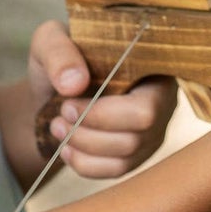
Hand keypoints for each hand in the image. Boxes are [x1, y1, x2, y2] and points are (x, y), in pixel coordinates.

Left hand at [26, 20, 179, 179]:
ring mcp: (153, 128)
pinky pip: (119, 170)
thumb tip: (75, 83)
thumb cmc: (59, 60)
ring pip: (128, 153)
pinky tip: (66, 149)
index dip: (107, 111)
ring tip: (57, 127)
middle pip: (142, 130)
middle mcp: (162, 98)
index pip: (148, 101)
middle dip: (93, 129)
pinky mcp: (139, 152)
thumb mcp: (48, 41)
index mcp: (151, 64)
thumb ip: (59, 53)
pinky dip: (86, 164)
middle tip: (61, 115)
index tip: (67, 102)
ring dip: (85, 146)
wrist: (53, 90)